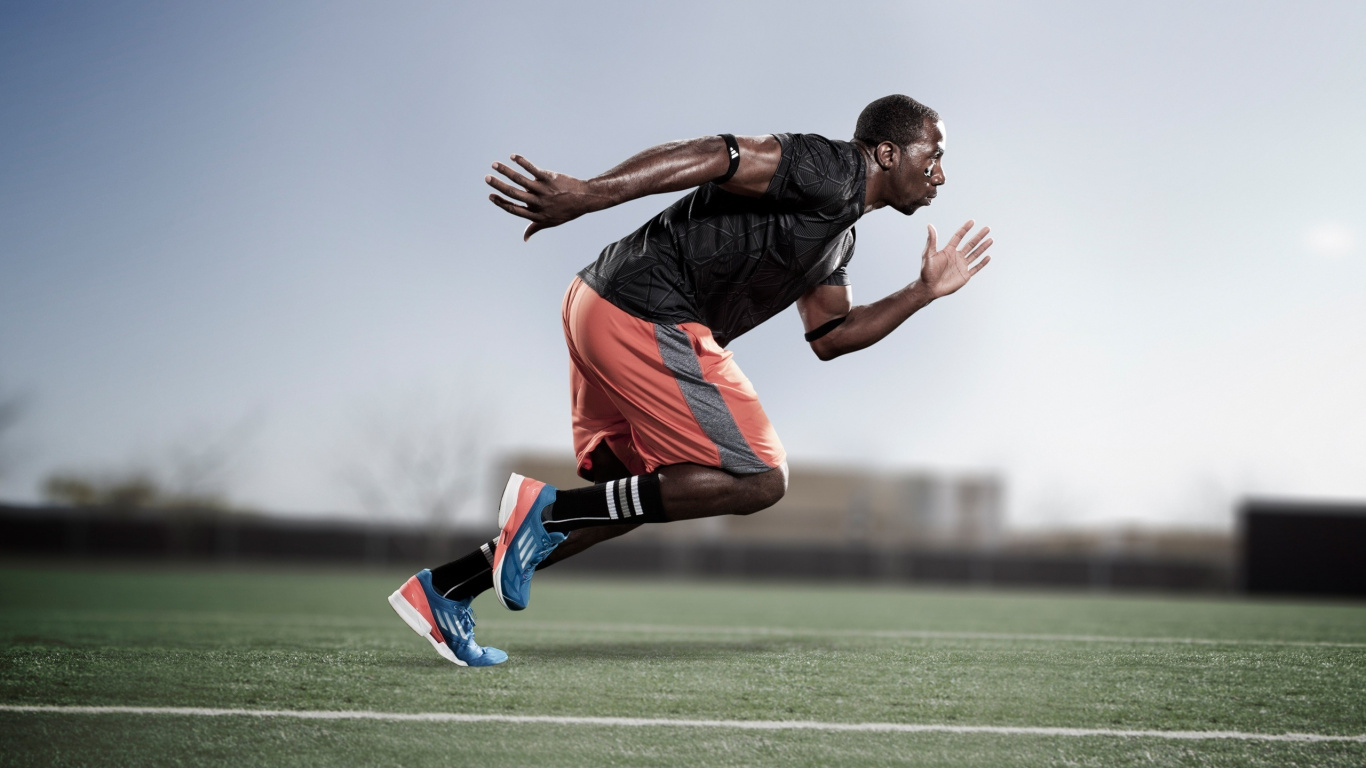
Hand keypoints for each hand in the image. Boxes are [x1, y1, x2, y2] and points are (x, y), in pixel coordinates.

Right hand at [485, 155, 609, 240]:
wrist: (584, 198)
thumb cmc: (566, 211)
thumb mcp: (550, 222)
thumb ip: (535, 228)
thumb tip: (524, 238)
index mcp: (536, 214)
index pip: (514, 209)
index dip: (501, 203)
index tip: (490, 196)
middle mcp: (538, 203)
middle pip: (514, 194)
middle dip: (499, 185)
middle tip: (486, 178)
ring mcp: (543, 190)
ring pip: (520, 180)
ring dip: (506, 171)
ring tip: (494, 164)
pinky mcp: (549, 178)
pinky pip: (533, 169)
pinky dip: (522, 162)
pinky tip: (513, 157)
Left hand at [919, 220, 991, 298]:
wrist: (929, 288)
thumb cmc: (926, 271)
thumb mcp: (928, 254)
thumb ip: (931, 240)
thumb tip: (930, 225)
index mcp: (948, 251)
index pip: (958, 237)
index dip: (965, 229)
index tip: (972, 221)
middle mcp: (956, 257)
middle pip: (970, 244)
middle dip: (979, 236)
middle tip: (987, 228)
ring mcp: (961, 266)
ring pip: (975, 254)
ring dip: (983, 247)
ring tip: (990, 239)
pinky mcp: (965, 275)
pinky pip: (976, 268)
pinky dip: (982, 263)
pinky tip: (988, 257)